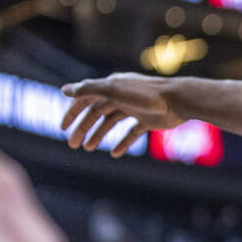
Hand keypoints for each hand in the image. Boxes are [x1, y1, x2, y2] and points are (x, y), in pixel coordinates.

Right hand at [61, 73, 185, 156]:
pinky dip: (123, 143)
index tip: (63, 128)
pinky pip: (132, 133)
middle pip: (97, 114)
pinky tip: (115, 154)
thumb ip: (89, 89)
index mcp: (111, 87)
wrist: (178, 100)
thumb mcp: (114, 90)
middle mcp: (122, 97)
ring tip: (89, 149)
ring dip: (99, 136)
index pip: (86, 100)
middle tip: (73, 145)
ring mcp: (135, 109)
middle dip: (84, 129)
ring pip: (112, 123)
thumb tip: (64, 90)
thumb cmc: (145, 94)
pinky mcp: (149, 120)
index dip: (73, 113)